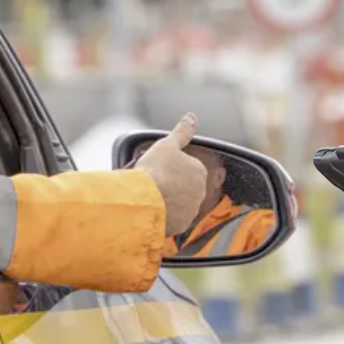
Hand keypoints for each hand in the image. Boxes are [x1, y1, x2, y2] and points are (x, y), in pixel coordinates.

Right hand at [135, 113, 207, 236]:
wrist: (144, 201)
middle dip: (171, 186)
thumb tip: (191, 117)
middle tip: (153, 185)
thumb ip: (181, 132)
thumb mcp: (166, 145)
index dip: (170, 169)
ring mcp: (191, 210)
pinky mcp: (181, 226)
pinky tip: (151, 211)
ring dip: (168, 202)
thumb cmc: (155, 170)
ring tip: (150, 199)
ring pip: (179, 204)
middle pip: (183, 187)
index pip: (186, 169)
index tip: (158, 171)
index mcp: (199, 171)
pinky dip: (164, 217)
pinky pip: (173, 220)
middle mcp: (200, 192)